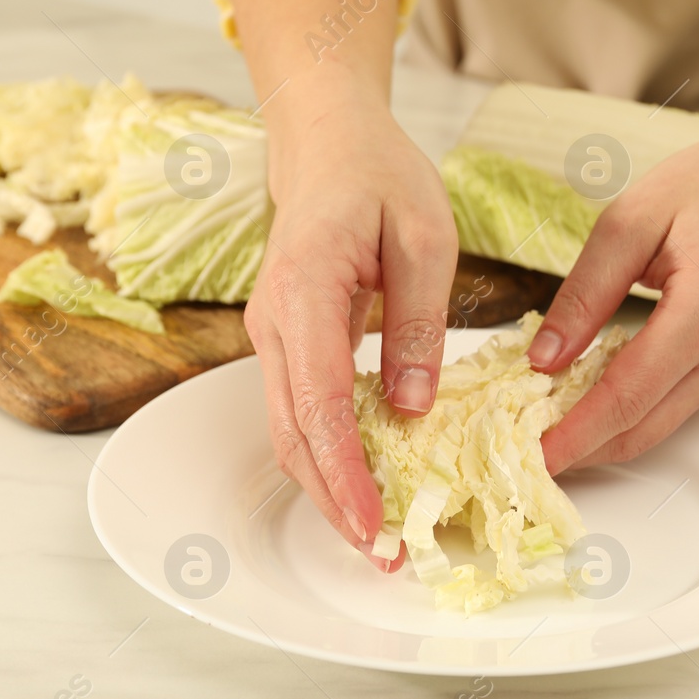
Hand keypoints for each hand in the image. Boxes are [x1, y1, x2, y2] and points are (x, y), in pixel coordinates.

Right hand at [244, 85, 457, 569]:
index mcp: (306, 290)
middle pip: (294, 434)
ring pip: (291, 432)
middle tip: (384, 554)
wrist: (328, 144)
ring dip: (328, 488)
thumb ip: (418, 321)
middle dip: (335, 501)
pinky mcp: (288, 344)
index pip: (318, 400)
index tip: (372, 523)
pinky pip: (302, 412)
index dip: (344, 470)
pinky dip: (329, 457)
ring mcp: (274, 337)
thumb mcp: (424, 235)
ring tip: (378, 536)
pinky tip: (366, 483)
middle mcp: (275, 323)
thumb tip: (414, 407)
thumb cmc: (379, 175)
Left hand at [529, 111, 698, 472]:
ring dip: (600, 436)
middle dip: (580, 451)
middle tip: (522, 452)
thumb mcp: (634, 218)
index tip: (530, 455)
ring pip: (656, 426)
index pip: (626, 397)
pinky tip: (584, 401)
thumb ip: (585, 292)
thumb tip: (542, 357)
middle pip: (641, 429)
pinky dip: (626, 414)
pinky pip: (671, 406)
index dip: (574, 434)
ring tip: (541, 428)